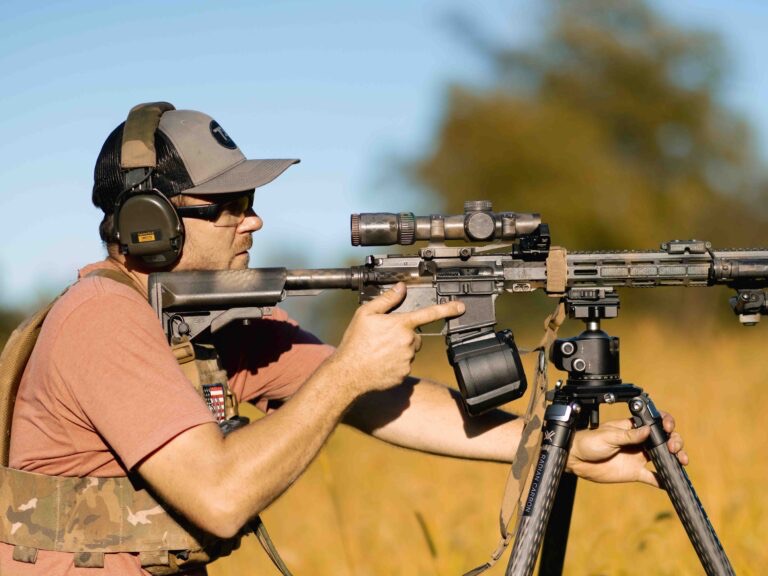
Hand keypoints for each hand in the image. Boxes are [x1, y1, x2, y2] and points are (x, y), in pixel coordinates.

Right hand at [333, 283, 463, 395]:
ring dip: (399, 350)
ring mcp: (407, 359)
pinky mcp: (404, 373)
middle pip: (415, 336)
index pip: (429, 313)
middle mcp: (408, 341)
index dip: (447, 309)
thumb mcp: (366, 314)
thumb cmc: (355, 343)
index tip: (460, 307)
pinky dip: (395, 364)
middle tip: (384, 338)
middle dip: (404, 335)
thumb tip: (400, 288)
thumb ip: (386, 300)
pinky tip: (380, 362)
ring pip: (410, 351)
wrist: (349, 373)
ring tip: (379, 351)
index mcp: (401, 324)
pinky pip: (404, 365)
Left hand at [566, 413, 687, 486]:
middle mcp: (639, 442)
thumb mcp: (608, 436)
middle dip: (675, 441)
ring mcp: (638, 457)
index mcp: (632, 428)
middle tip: (674, 448)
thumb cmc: (589, 442)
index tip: (668, 428)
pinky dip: (663, 480)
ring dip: (675, 458)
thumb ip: (628, 435)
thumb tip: (647, 430)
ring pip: (663, 457)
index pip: (655, 423)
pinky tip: (671, 482)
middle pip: (664, 440)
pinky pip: (653, 477)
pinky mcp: (635, 473)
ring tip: (681, 461)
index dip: (666, 423)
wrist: (577, 460)